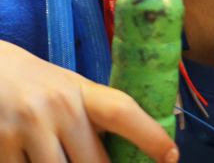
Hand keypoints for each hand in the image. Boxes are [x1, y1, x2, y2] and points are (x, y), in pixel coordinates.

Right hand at [0, 41, 178, 162]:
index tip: (171, 155)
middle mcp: (60, 108)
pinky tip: (32, 159)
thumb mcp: (72, 91)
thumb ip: (95, 117)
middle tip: (96, 159)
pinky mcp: (3, 149)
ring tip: (62, 155)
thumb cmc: (39, 84)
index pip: (124, 112)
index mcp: (83, 91)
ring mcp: (29, 130)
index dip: (150, 136)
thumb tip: (129, 146)